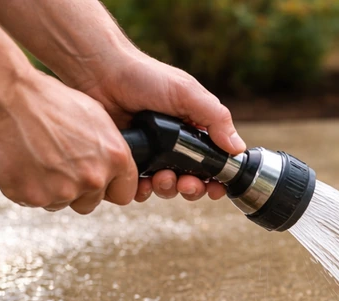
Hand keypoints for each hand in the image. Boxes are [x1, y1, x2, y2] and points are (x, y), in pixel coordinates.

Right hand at [0, 69, 135, 213]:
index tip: (96, 181)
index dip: (109, 188)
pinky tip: (20, 163)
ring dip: (51, 189)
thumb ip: (108, 147)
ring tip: (36, 160)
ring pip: (62, 202)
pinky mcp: (34, 196)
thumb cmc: (47, 100)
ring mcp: (64, 191)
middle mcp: (94, 178)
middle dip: (77, 191)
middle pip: (91, 203)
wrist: (5, 96)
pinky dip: (25, 187)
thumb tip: (111, 164)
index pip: (123, 193)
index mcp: (115, 158)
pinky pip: (34, 201)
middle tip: (58, 167)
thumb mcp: (94, 116)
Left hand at [76, 51, 245, 204]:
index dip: (217, 180)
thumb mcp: (188, 94)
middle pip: (192, 181)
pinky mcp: (129, 160)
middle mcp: (175, 146)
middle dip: (192, 188)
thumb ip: (216, 120)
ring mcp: (151, 155)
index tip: (216, 188)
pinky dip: (142, 190)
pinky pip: (138, 186)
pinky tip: (142, 182)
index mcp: (195, 131)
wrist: (101, 73)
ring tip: (162, 177)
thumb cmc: (145, 77)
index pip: (214, 164)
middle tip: (186, 183)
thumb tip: (238, 149)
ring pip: (167, 187)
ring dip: (168, 189)